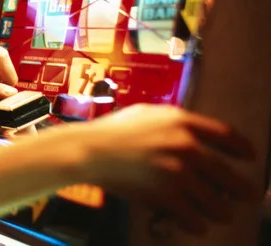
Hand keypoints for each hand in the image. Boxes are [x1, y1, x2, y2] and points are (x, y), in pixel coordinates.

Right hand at [74, 104, 256, 235]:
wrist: (88, 151)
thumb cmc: (110, 131)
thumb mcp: (145, 113)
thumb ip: (172, 120)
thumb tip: (193, 130)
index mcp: (182, 121)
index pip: (227, 136)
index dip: (242, 149)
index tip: (249, 157)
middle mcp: (186, 146)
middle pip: (228, 174)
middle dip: (240, 189)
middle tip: (245, 195)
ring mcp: (177, 172)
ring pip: (216, 202)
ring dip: (221, 211)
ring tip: (221, 214)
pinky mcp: (165, 195)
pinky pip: (194, 217)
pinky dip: (197, 224)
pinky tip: (196, 224)